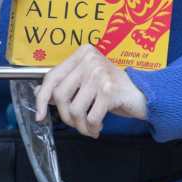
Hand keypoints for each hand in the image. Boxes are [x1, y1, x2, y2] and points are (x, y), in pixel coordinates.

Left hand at [34, 45, 148, 137]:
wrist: (143, 94)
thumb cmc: (112, 89)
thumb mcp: (86, 83)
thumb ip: (64, 85)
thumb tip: (38, 93)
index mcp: (82, 54)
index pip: (52, 77)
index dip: (42, 99)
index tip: (39, 116)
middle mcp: (89, 60)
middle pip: (60, 95)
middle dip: (66, 117)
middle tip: (76, 124)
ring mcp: (100, 74)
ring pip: (75, 109)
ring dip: (81, 126)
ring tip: (89, 127)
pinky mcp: (109, 90)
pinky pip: (91, 117)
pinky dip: (92, 128)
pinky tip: (98, 127)